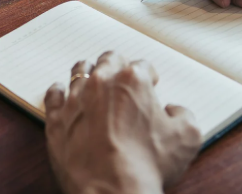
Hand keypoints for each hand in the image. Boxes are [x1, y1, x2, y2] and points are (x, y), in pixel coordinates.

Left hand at [44, 52, 200, 193]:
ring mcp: (75, 98)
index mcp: (133, 80)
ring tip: (92, 78)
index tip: (151, 84)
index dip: (149, 76)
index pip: (143, 66)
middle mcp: (101, 83)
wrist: (110, 189)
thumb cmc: (146, 164)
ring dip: (88, 72)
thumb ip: (183, 115)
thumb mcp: (187, 138)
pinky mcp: (56, 118)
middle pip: (109, 60)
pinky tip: (61, 92)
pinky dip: (58, 91)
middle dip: (118, 65)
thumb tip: (174, 111)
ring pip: (80, 71)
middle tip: (122, 76)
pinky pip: (53, 94)